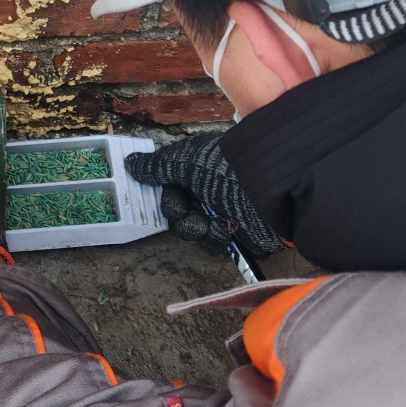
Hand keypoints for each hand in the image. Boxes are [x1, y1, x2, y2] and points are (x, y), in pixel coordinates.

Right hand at [124, 133, 281, 261]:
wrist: (274, 188)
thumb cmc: (230, 169)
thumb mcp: (189, 160)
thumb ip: (159, 166)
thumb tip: (131, 164)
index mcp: (203, 172)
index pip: (174, 191)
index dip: (170, 200)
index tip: (176, 200)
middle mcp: (214, 193)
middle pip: (183, 216)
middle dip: (184, 218)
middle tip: (193, 213)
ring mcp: (229, 215)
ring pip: (198, 234)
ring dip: (201, 229)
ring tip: (214, 221)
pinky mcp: (244, 236)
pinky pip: (218, 246)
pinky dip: (219, 239)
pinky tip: (228, 228)